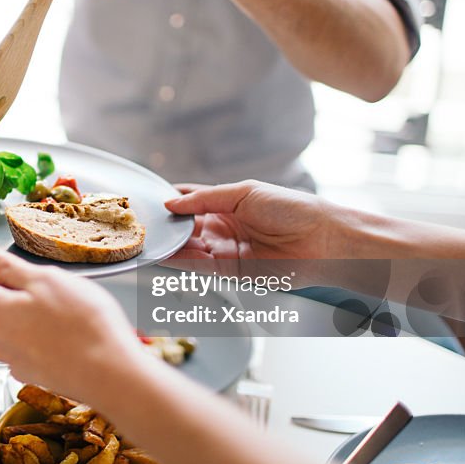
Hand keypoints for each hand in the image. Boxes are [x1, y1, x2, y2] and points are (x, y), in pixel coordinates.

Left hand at [0, 243, 145, 401]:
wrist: (112, 377)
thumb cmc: (81, 323)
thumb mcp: (44, 281)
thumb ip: (5, 269)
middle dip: (9, 292)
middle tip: (47, 282)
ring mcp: (15, 359)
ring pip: (14, 324)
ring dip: (32, 313)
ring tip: (71, 308)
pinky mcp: (35, 373)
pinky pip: (33, 343)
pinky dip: (47, 334)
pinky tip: (73, 332)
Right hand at [164, 180, 349, 259]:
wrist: (321, 240)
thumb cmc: (292, 209)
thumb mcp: (245, 192)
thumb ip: (206, 199)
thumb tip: (172, 203)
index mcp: (227, 203)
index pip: (191, 200)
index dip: (171, 200)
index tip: (149, 200)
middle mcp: (223, 227)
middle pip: (185, 226)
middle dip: (166, 225)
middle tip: (143, 222)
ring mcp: (224, 249)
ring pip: (187, 247)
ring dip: (169, 244)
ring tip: (148, 238)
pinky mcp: (228, 271)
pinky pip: (197, 266)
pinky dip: (179, 261)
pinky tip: (163, 253)